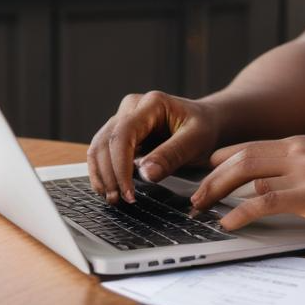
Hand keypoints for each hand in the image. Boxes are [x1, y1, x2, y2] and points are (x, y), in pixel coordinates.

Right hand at [86, 91, 220, 203]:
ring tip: (113, 199)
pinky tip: (111, 190)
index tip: (128, 192)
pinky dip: (104, 173)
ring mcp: (123, 119)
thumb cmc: (203, 127)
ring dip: (101, 175)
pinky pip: (103, 153)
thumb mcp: (197, 140)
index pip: (123, 134)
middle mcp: (131, 107)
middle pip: (105, 142)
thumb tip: (146, 174)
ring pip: (98, 148)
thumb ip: (172, 155)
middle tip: (119, 201)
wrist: (207, 121)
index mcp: (151, 104)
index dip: (120, 166)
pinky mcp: (121, 134)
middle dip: (109, 175)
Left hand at [190, 135, 304, 248]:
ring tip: (200, 210)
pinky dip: (240, 212)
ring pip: (246, 172)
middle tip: (193, 197)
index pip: (251, 145)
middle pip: (241, 155)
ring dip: (216, 191)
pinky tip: (227, 223)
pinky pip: (265, 200)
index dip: (222, 161)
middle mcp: (303, 149)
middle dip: (210, 176)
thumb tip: (267, 188)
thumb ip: (302, 173)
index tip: (203, 179)